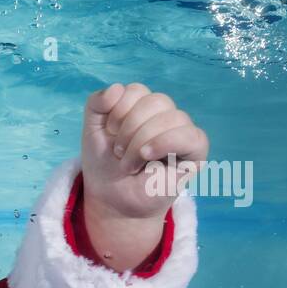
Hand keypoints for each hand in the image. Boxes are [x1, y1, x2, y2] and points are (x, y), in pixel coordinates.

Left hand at [81, 83, 208, 220]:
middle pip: (155, 101)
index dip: (118, 110)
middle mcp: (165, 115)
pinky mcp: (195, 153)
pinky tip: (147, 155)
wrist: (111, 199)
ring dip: (142, 141)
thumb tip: (116, 88)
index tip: (109, 133)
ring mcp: (181, 132)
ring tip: (128, 163)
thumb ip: (97, 103)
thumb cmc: (105, 165)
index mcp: (142, 107)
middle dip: (129, 128)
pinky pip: (192, 136)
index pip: (137, 91)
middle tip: (118, 153)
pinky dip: (166, 142)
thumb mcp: (92, 130)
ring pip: (172, 117)